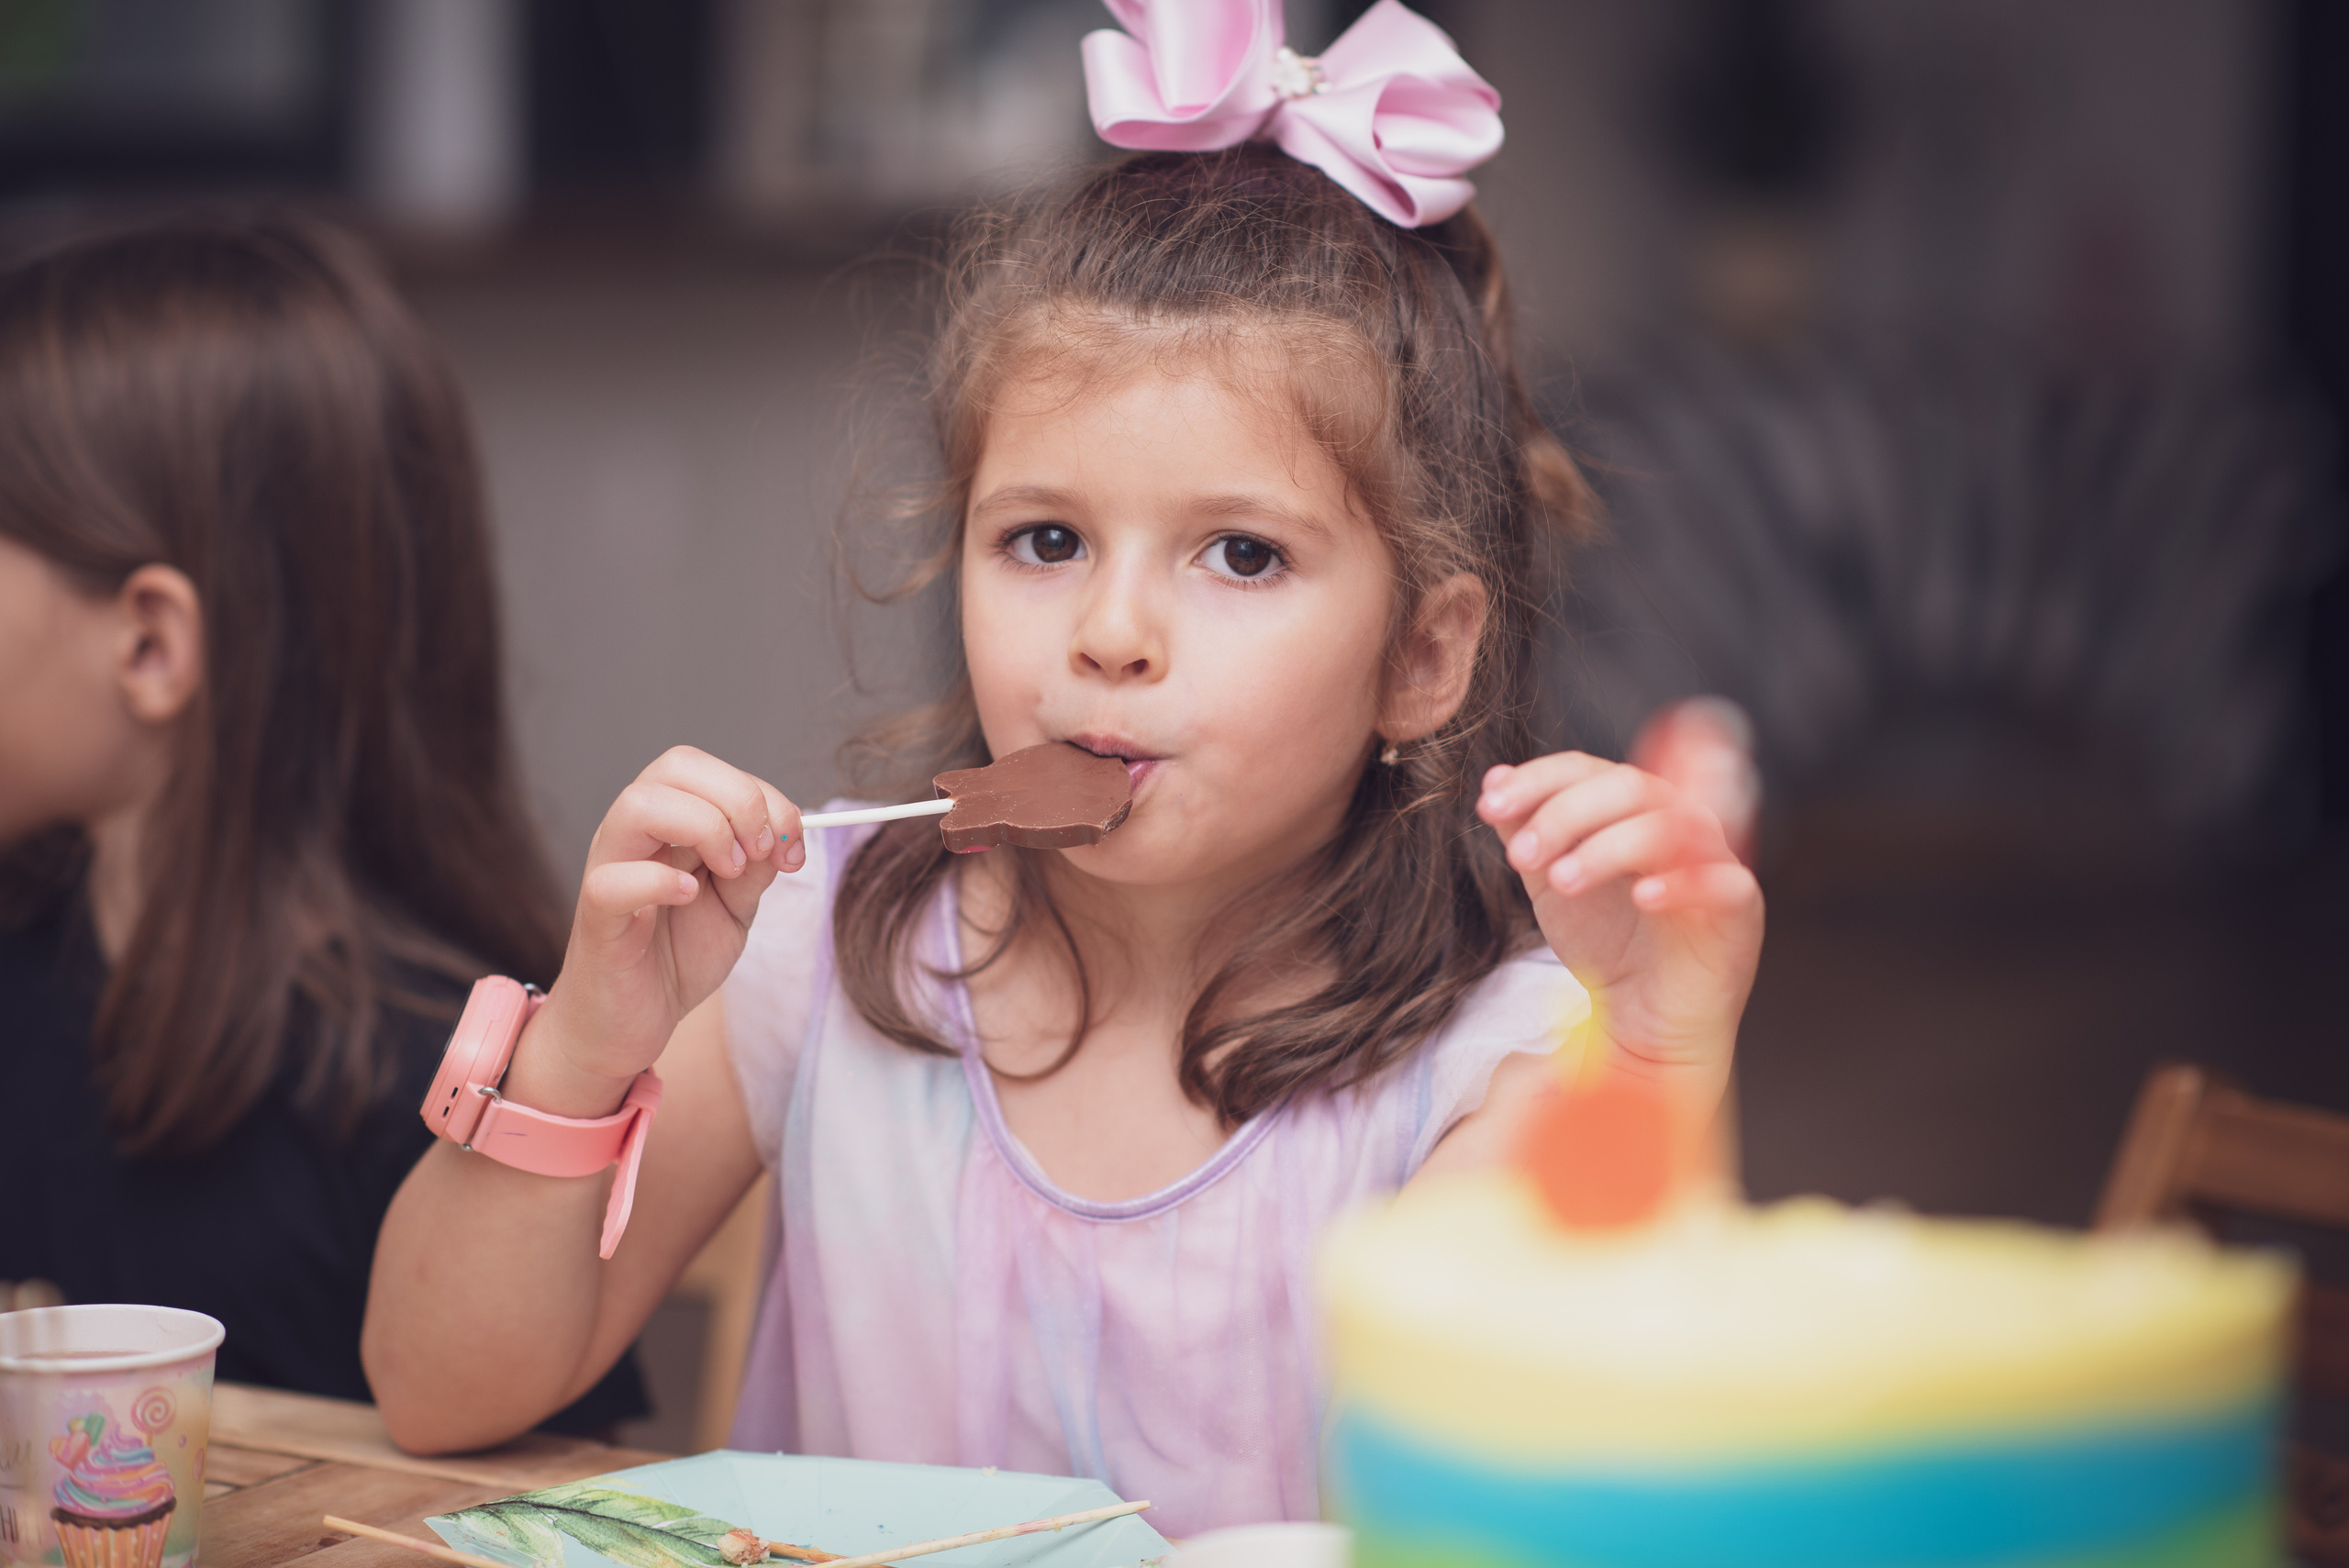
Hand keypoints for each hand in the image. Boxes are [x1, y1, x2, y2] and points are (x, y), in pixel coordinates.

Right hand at [523, 747, 803, 1107]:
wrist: (629, 1024)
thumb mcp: (735, 907)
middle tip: (761, 852)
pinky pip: (612, 882)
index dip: (761, 794)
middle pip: (676, 766)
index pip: (708, 770)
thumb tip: (784, 831)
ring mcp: (609, 871)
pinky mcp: (597, 920)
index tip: (790, 845)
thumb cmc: (676, 956)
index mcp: (667, 823)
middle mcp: (633, 835)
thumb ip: (755, 867)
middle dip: (738, 799)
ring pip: (638, 805)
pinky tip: (690, 897)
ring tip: (728, 872)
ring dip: (704, 827)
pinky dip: (658, 881)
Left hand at [1476, 752, 1761, 1091]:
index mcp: (1633, 806)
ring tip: (1562, 882)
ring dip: (1607, 848)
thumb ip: (1529, 831)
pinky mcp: (1738, 904)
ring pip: (1669, 827)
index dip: (1537, 780)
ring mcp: (1713, 858)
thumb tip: (1495, 779)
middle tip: (1520, 857)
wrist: (1645, 1016)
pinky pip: (1718, 880)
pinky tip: (1642, 898)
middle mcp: (1677, 819)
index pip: (1587, 768)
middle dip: (1564, 815)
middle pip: (1629, 786)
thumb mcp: (1553, 883)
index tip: (1489, 807)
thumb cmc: (1609, 941)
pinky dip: (1679, 883)